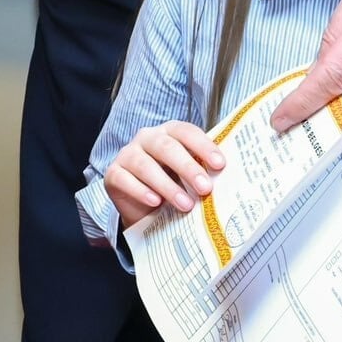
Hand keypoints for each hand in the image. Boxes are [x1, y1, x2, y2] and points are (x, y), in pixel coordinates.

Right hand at [105, 121, 225, 227]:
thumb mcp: (189, 177)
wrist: (145, 210)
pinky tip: (155, 202)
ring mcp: (127, 154)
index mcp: (169, 132)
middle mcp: (147, 138)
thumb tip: (228, 180)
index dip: (203, 146)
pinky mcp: (113, 174)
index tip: (220, 164)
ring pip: (145, 164)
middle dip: (187, 167)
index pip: (186, 132)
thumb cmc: (173, 186)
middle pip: (166, 146)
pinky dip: (141, 191)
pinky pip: (125, 179)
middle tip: (205, 188)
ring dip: (167, 185)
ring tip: (185, 204)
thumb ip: (203, 172)